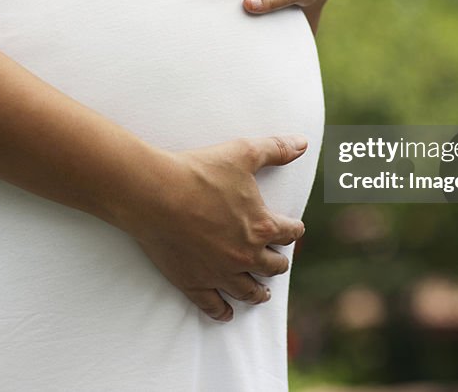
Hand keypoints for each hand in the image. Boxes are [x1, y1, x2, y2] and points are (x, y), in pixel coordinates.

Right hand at [121, 135, 308, 322]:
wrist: (155, 193)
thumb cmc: (199, 171)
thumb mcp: (243, 153)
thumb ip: (275, 149)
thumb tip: (302, 143)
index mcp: (262, 226)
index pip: (290, 233)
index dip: (293, 230)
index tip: (292, 230)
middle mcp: (246, 255)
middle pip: (273, 266)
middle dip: (278, 262)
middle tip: (277, 261)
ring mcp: (220, 272)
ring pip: (248, 290)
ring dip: (258, 292)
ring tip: (262, 293)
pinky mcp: (194, 282)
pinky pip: (213, 305)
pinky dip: (223, 311)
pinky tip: (227, 314)